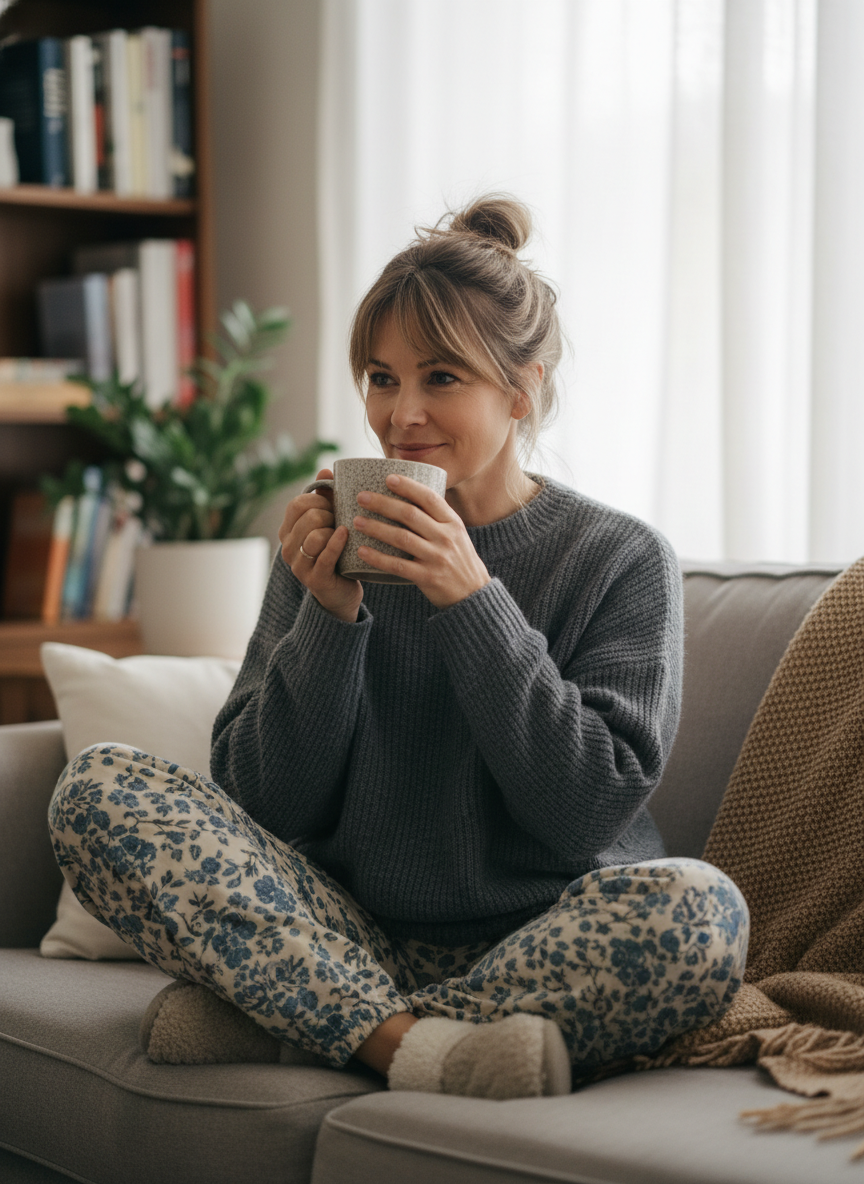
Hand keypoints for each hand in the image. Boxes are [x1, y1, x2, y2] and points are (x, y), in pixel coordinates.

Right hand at [278, 469, 362, 622]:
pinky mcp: (315, 579)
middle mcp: (288, 547)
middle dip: (330, 515)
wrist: (341, 591)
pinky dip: (337, 542)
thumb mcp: (330, 523)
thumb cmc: (337, 552)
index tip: (334, 506)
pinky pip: (325, 555)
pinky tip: (346, 534)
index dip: (320, 500)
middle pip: (309, 517)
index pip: (298, 503)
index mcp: (288, 530)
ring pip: (315, 536)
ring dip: (334, 530)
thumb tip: (325, 470)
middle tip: (342, 521)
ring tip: (345, 533)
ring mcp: (299, 565)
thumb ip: (326, 498)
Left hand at [352, 474, 490, 608]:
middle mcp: (446, 537)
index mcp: (453, 522)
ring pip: (401, 538)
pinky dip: (378, 558)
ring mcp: (436, 558)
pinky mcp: (427, 577)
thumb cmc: (459, 559)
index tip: (388, 478)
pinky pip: (398, 565)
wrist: (473, 594)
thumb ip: (437, 518)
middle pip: (410, 515)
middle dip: (383, 503)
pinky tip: (362, 551)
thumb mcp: (456, 534)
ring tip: (357, 521)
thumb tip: (409, 496)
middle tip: (361, 497)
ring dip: (376, 528)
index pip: (429, 498)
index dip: (408, 486)